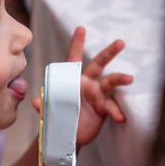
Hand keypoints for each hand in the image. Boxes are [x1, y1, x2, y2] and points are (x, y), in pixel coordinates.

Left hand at [31, 27, 133, 149]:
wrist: (67, 137)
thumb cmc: (58, 119)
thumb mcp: (49, 112)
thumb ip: (44, 105)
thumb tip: (35, 101)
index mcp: (72, 79)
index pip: (74, 59)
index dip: (77, 44)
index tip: (81, 28)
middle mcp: (87, 83)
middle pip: (99, 64)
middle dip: (109, 52)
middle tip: (120, 42)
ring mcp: (98, 94)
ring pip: (111, 81)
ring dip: (120, 79)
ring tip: (129, 79)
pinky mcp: (104, 108)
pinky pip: (112, 106)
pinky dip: (117, 111)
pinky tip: (120, 118)